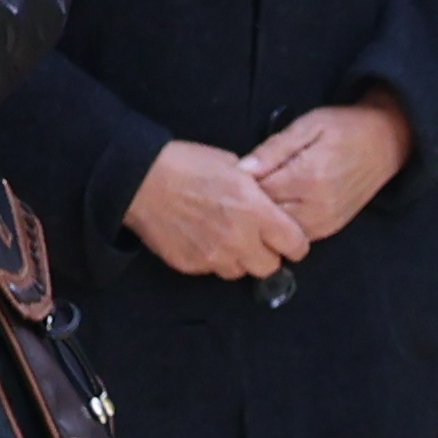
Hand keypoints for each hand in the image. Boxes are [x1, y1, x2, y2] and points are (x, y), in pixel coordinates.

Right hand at [122, 139, 309, 280]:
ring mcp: (214, 257)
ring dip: (240, 259)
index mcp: (256, 212)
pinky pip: (212, 270)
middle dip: (269, 255)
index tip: (289, 238)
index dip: (295, 242)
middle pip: (270, 267)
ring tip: (228, 239)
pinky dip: (213, 259)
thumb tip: (266, 201)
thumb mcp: (235, 166)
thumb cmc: (189, 164)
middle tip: (259, 240)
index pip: (295, 244)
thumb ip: (257, 191)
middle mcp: (239, 240)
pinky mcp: (191, 266)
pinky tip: (203, 239)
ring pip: (240, 272)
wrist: (141, 180)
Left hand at [243, 93, 414, 248]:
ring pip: (279, 232)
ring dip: (266, 219)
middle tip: (242, 189)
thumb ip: (274, 148)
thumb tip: (242, 170)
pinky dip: (283, 226)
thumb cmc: (344, 128)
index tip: (233, 175)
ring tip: (259, 199)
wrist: (386, 143)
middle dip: (250, 205)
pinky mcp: (331, 229)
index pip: (258, 192)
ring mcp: (326, 222)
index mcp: (308, 177)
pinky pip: (296, 236)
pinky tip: (278, 209)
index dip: (241, 185)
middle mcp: (317, 206)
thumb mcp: (307, 125)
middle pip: (266, 217)